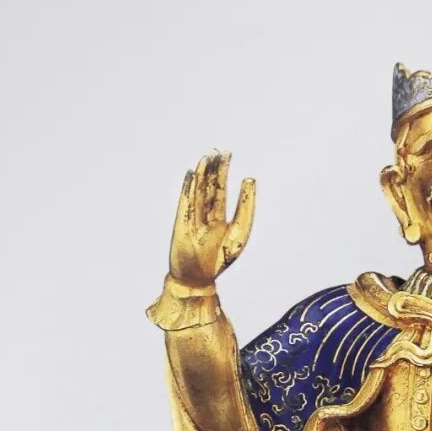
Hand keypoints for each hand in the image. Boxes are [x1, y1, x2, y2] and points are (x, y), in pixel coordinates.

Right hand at [167, 151, 255, 287]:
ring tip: (207, 157)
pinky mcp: (181, 222)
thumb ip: (245, 207)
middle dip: (215, 172)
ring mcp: (192, 219)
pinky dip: (188, 187)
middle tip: (222, 152)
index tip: (241, 172)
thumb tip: (250, 179)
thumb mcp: (240, 233)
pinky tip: (191, 174)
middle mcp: (205, 218)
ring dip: (202, 175)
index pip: (222, 195)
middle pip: (210, 189)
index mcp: (220, 221)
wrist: (198, 278)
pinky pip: (185, 201)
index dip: (227, 180)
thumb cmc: (219, 260)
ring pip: (198, 192)